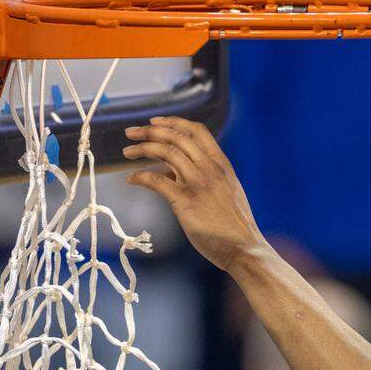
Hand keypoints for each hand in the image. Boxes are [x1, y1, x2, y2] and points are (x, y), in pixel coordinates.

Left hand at [123, 117, 266, 271]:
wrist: (244, 247)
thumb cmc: (233, 224)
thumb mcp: (225, 191)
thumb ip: (203, 176)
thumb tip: (170, 170)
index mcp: (221, 164)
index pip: (197, 130)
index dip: (174, 122)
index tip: (155, 122)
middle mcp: (210, 169)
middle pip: (176, 137)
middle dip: (150, 131)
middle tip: (130, 132)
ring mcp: (198, 184)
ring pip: (166, 152)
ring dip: (142, 148)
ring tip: (127, 152)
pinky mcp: (185, 202)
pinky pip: (157, 181)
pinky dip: (140, 176)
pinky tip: (131, 179)